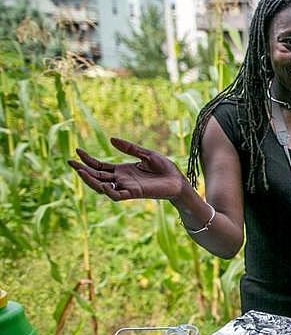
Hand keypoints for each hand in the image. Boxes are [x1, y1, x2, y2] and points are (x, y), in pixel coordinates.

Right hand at [68, 137, 187, 201]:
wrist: (178, 180)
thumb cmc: (164, 168)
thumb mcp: (145, 154)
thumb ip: (129, 148)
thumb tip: (110, 139)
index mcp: (122, 171)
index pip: (99, 166)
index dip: (87, 160)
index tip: (76, 151)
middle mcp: (121, 180)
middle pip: (96, 176)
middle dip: (82, 170)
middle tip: (70, 162)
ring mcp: (126, 187)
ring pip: (102, 187)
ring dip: (90, 180)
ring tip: (79, 171)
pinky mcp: (134, 193)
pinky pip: (116, 195)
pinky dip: (107, 191)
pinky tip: (100, 184)